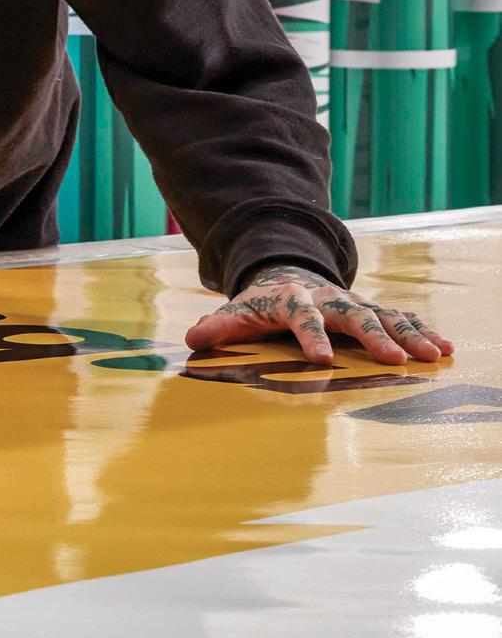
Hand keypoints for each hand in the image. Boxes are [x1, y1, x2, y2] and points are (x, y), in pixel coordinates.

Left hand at [186, 263, 453, 366]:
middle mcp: (328, 298)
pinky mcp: (371, 308)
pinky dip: (422, 330)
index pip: (303, 319)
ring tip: (432, 356)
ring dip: (409, 335)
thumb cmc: (260, 304)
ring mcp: (353, 302)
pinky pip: (401, 317)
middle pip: (354, 316)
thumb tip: (193, 340)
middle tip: (395, 361)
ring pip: (385, 315)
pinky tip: (444, 347)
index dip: (311, 339)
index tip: (322, 362)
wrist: (286, 275)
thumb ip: (218, 327)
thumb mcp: (236, 312)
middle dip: (375, 337)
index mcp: (293, 300)